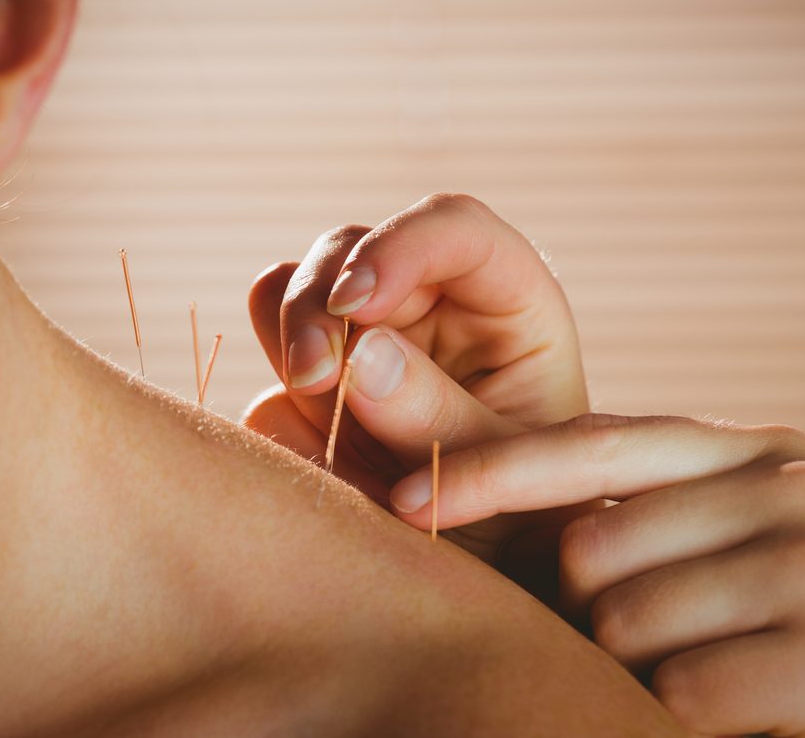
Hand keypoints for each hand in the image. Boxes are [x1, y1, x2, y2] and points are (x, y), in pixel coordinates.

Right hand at [244, 193, 592, 572]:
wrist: (498, 578)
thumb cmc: (535, 518)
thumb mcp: (512, 476)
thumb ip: (441, 417)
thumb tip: (361, 353)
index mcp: (505, 301)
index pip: (454, 227)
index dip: (398, 245)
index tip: (357, 303)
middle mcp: (428, 307)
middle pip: (349, 250)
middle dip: (319, 304)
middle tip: (315, 378)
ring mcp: (364, 345)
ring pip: (289, 293)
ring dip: (291, 345)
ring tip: (323, 417)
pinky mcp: (319, 391)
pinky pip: (269, 381)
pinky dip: (280, 414)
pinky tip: (324, 469)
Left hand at [390, 414, 804, 736]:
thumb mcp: (754, 550)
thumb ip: (654, 519)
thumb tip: (512, 515)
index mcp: (759, 451)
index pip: (592, 442)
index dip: (492, 470)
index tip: (407, 497)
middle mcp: (788, 484)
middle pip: (589, 545)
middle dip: (594, 615)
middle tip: (673, 650)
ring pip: (623, 625)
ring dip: (645, 677)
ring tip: (731, 680)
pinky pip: (680, 694)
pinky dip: (690, 722)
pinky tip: (759, 717)